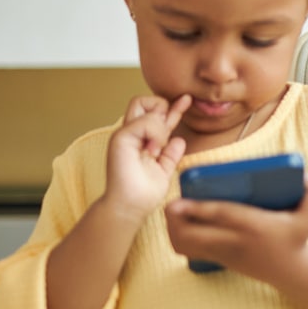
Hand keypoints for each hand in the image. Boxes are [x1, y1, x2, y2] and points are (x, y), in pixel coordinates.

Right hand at [102, 94, 189, 218]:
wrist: (129, 208)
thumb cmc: (143, 193)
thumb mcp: (165, 169)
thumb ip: (171, 153)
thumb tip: (179, 140)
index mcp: (142, 139)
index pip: (157, 113)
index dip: (173, 107)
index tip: (186, 102)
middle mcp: (132, 133)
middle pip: (144, 100)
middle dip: (162, 105)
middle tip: (166, 131)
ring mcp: (124, 134)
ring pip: (141, 102)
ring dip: (158, 122)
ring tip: (157, 147)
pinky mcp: (120, 138)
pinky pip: (143, 122)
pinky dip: (155, 132)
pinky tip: (154, 149)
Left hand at [164, 174, 307, 282]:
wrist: (290, 271)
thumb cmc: (296, 236)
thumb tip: (304, 175)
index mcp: (254, 226)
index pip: (222, 217)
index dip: (198, 209)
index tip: (177, 202)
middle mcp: (235, 241)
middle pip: (196, 236)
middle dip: (176, 223)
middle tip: (170, 205)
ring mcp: (224, 253)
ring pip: (188, 247)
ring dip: (174, 231)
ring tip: (174, 214)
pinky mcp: (218, 259)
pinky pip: (190, 251)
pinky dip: (179, 239)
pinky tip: (179, 226)